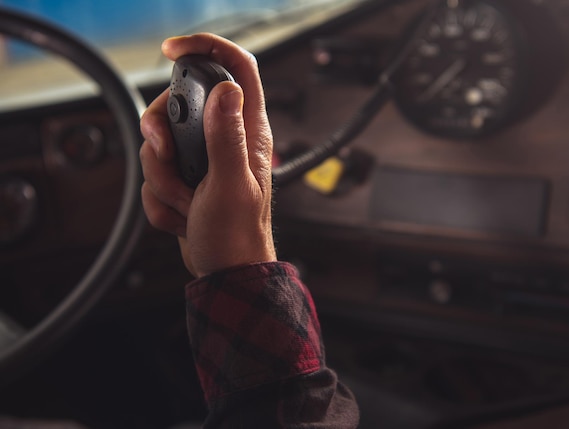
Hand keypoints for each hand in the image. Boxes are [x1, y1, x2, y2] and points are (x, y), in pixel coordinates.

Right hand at [140, 33, 276, 277]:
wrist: (225, 273)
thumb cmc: (238, 236)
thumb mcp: (231, 185)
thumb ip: (226, 137)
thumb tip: (226, 90)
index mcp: (247, 131)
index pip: (236, 69)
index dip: (207, 48)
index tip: (172, 50)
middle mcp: (225, 139)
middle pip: (177, 104)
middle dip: (162, 136)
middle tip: (168, 160)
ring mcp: (202, 159)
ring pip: (159, 144)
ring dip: (163, 180)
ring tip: (188, 202)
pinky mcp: (185, 179)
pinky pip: (155, 175)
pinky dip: (161, 200)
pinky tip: (185, 216)